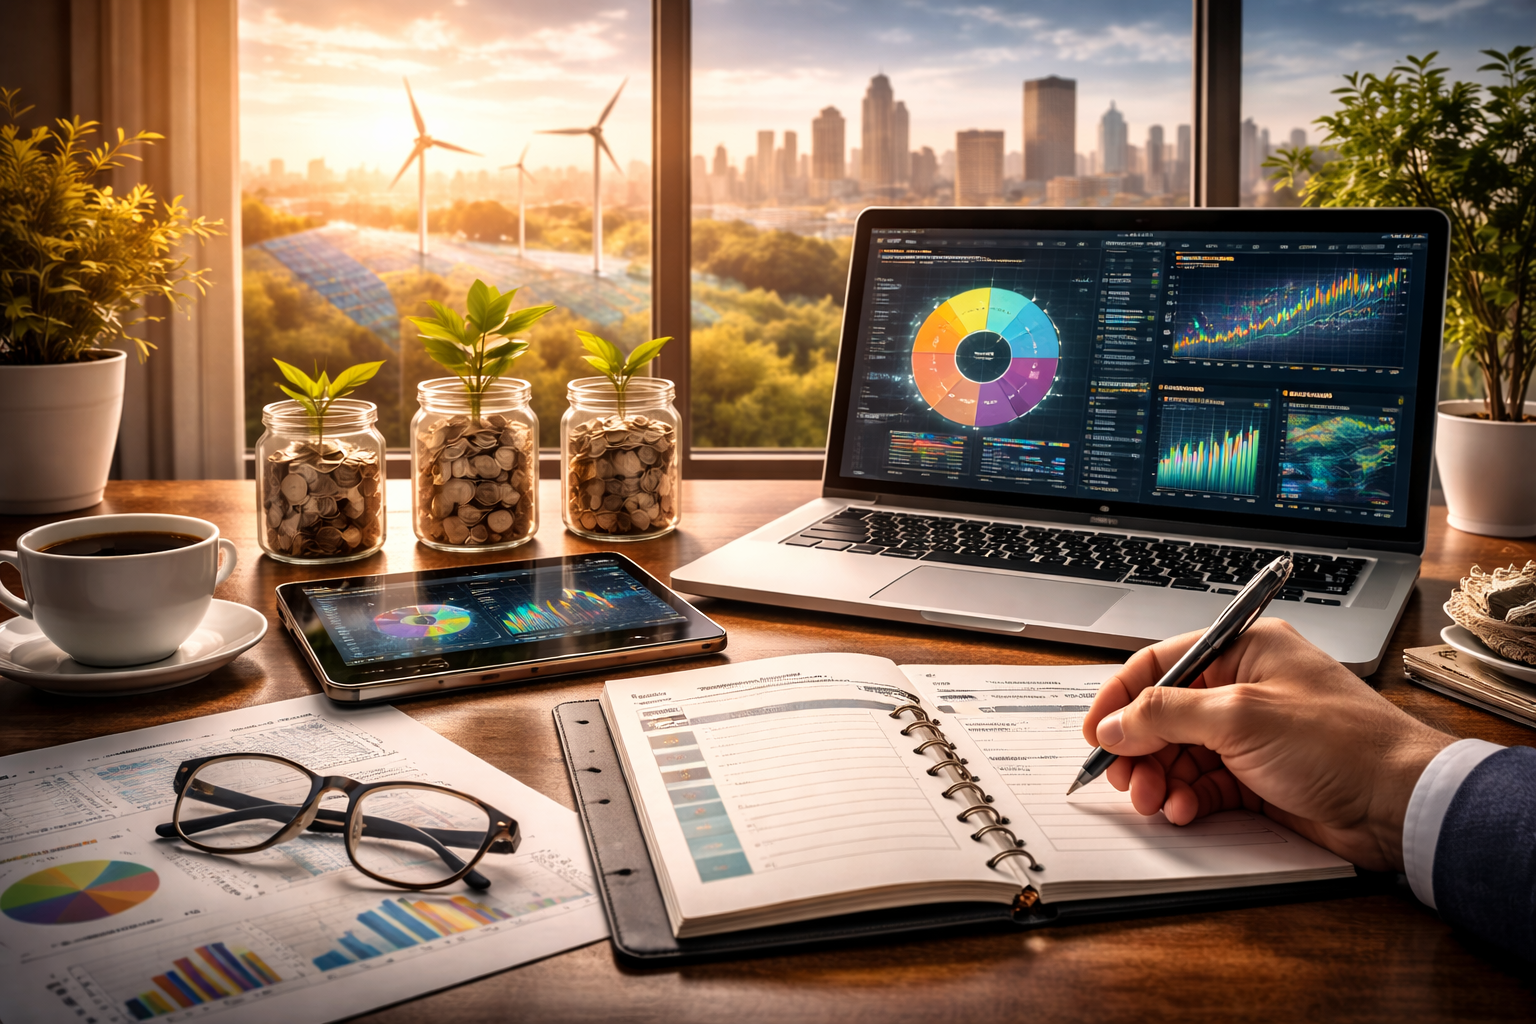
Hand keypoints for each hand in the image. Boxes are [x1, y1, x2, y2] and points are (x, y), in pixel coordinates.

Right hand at [1082, 618, 1455, 872]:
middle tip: (1121, 777)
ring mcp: (1251, 735)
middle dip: (1137, 748)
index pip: (1161, 664)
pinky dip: (1185, 798)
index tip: (1095, 732)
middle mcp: (1244, 688)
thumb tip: (1115, 724)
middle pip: (1163, 714)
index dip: (1120, 697)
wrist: (1400, 803)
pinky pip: (1202, 785)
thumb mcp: (1241, 717)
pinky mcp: (1258, 777)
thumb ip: (1167, 715)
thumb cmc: (1342, 744)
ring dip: (1158, 778)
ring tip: (1152, 801)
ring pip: (1178, 753)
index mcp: (1245, 650)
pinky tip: (1183, 810)